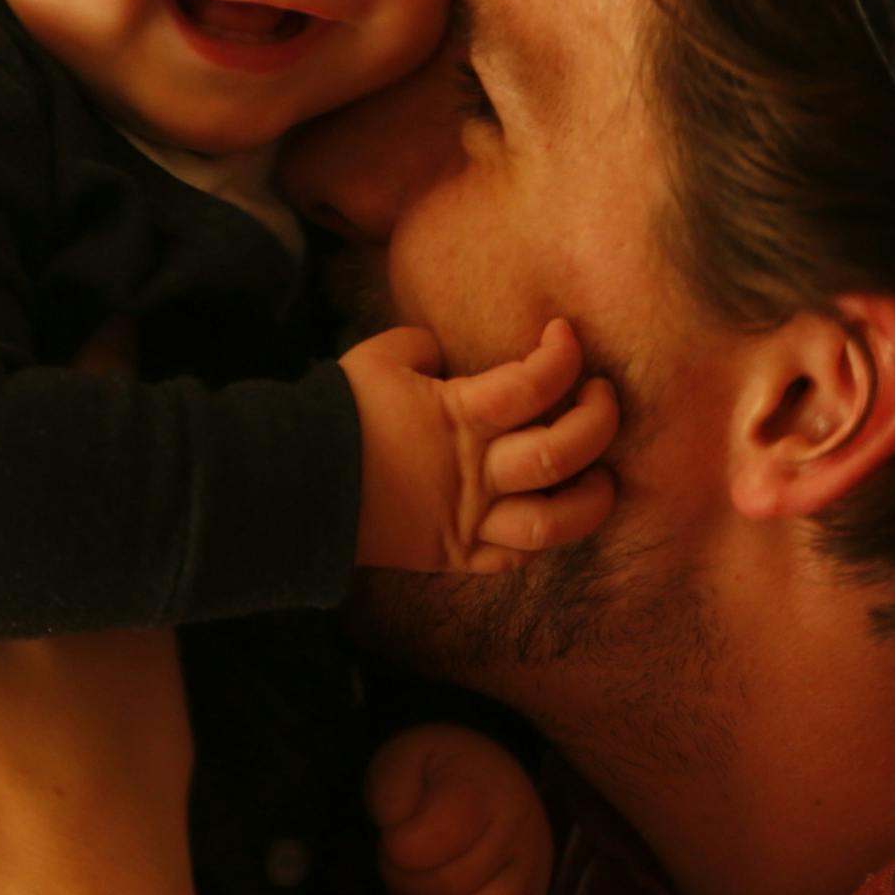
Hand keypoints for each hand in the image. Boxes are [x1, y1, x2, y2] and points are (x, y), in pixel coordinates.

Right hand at [343, 317, 618, 572]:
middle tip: (601, 394)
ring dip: (592, 500)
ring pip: (552, 524)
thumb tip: (447, 355)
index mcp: (459, 416)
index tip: (565, 335)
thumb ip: (425, 346)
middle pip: (561, 453)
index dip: (563, 355)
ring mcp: (467, 520)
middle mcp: (474, 472)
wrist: (291, 483)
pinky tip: (549, 516)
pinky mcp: (453, 556)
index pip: (534, 383)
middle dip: (599, 421)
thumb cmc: (337, 412)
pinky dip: (539, 541)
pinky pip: (511, 560)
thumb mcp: (380, 357)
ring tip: (603, 476)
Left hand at [368, 723, 552, 894]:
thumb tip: (398, 840)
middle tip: (395, 864)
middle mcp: (519, 828)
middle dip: (406, 884)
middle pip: (454, 886)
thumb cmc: (435, 768)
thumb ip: (391, 793)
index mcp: (483, 787)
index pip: (436, 839)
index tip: (388, 836)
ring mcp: (534, 866)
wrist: (480, 768)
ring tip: (416, 892)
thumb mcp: (401, 759)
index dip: (395, 850)